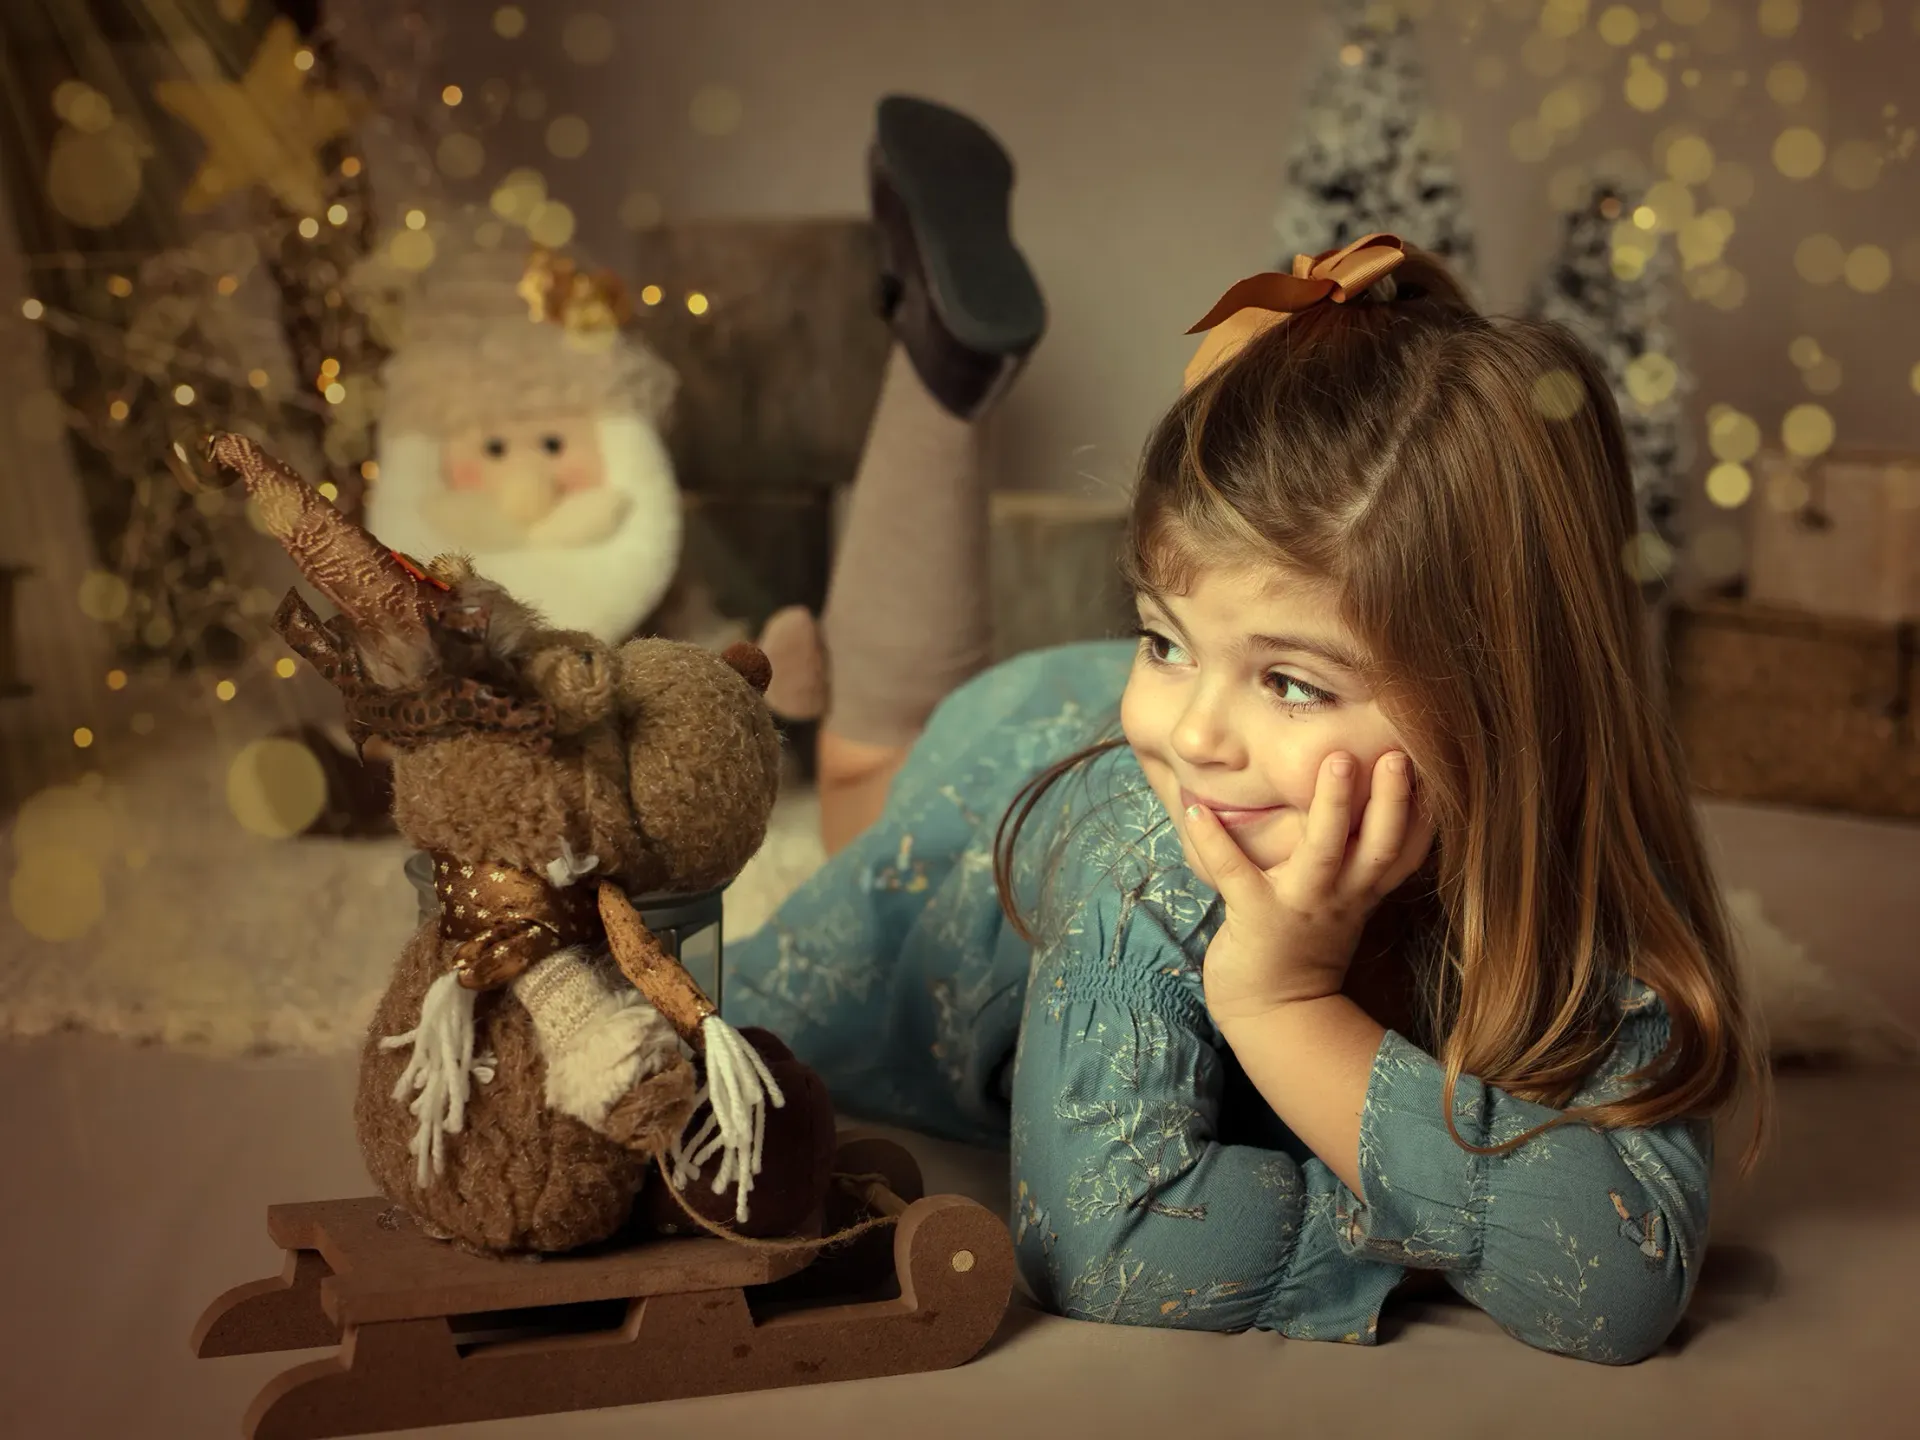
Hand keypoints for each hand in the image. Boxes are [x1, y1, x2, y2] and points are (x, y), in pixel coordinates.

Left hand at [1180, 750, 1433, 1024]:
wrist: (1273, 1012)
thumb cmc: (1305, 946)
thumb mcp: (1344, 904)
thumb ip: (1355, 860)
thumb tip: (1364, 799)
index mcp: (1362, 890)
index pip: (1405, 852)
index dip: (1426, 815)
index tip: (1439, 771)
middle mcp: (1341, 895)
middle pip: (1379, 846)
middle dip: (1392, 801)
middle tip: (1397, 754)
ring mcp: (1301, 905)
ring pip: (1325, 853)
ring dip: (1333, 807)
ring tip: (1336, 761)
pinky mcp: (1256, 916)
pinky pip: (1236, 875)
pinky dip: (1215, 844)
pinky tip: (1197, 813)